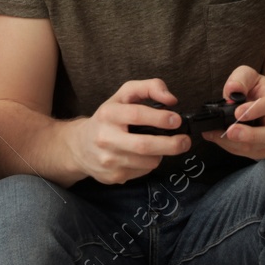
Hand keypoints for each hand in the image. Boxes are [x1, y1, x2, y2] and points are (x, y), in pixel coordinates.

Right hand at [70, 79, 190, 184]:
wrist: (80, 146)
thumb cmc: (108, 118)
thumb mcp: (124, 96)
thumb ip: (149, 88)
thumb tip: (171, 99)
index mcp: (108, 114)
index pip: (137, 115)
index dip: (160, 118)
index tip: (176, 119)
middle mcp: (105, 138)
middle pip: (144, 145)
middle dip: (171, 144)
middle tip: (185, 141)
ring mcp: (108, 160)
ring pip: (147, 162)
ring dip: (161, 154)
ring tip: (161, 146)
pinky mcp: (113, 176)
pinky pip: (142, 172)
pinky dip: (149, 164)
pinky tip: (143, 156)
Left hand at [204, 66, 264, 160]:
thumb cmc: (257, 90)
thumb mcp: (248, 76)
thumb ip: (240, 79)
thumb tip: (232, 90)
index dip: (255, 110)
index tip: (237, 112)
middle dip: (250, 136)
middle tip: (229, 132)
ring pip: (261, 148)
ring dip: (236, 144)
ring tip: (216, 135)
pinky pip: (252, 154)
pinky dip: (233, 149)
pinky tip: (219, 139)